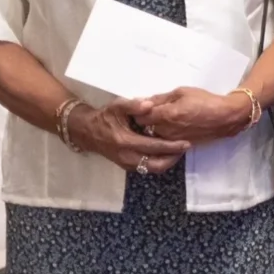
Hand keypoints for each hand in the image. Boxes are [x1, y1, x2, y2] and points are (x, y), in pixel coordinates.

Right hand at [70, 98, 190, 174]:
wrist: (86, 131)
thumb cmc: (104, 117)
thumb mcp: (117, 106)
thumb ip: (133, 105)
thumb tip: (149, 104)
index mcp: (125, 141)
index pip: (153, 147)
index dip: (171, 147)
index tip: (186, 143)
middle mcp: (126, 156)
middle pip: (156, 165)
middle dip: (173, 158)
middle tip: (185, 148)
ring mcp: (126, 163)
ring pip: (152, 169)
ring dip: (167, 162)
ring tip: (178, 150)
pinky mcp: (126, 165)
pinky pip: (146, 168)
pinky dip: (158, 162)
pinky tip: (166, 152)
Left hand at [129, 86, 254, 145]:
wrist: (226, 117)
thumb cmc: (205, 100)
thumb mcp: (182, 92)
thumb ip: (161, 98)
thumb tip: (143, 101)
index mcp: (165, 115)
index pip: (140, 115)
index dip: (138, 110)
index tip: (140, 106)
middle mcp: (166, 130)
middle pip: (144, 127)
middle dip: (143, 120)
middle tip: (148, 112)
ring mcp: (172, 139)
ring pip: (153, 135)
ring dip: (152, 128)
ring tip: (161, 120)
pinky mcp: (179, 144)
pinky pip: (164, 141)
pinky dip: (163, 135)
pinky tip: (169, 128)